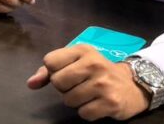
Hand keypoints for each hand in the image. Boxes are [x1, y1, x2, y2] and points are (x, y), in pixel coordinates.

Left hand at [26, 45, 149, 119]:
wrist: (133, 86)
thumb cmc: (97, 72)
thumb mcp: (75, 63)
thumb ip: (49, 71)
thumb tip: (30, 84)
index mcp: (82, 50)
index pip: (49, 62)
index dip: (54, 71)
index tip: (67, 71)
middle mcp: (93, 64)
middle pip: (57, 82)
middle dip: (64, 88)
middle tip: (78, 85)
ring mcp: (103, 84)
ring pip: (69, 100)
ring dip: (75, 101)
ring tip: (88, 94)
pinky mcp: (111, 103)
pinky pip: (83, 113)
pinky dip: (87, 112)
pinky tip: (96, 104)